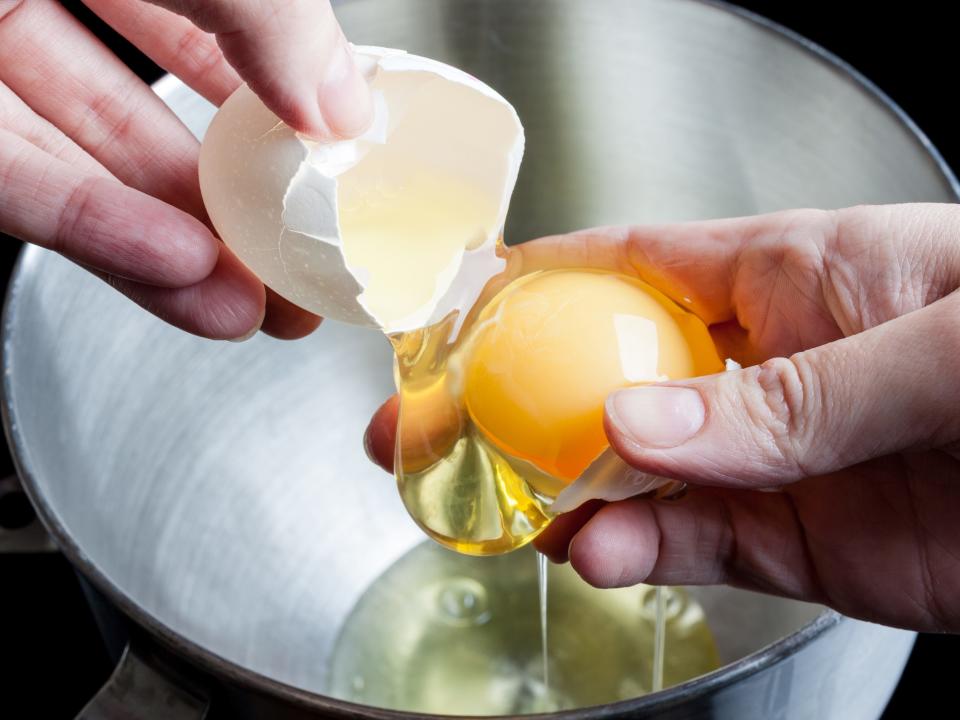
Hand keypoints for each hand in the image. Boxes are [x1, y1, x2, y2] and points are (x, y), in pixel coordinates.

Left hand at [0, 0, 370, 338]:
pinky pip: (9, 181)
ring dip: (168, 249)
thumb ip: (273, 17)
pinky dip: (92, 231)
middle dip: (220, 212)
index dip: (265, 104)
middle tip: (287, 278)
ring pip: (82, 168)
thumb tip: (345, 106)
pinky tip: (175, 273)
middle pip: (140, 123)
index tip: (322, 172)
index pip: (202, 29)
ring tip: (246, 309)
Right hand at [365, 204, 959, 632]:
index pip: (628, 263)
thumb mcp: (940, 350)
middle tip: (431, 430)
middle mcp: (760, 367)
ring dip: (562, 490)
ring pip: (633, 471)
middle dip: (513, 402)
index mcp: (787, 278)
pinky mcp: (796, 542)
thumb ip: (793, 392)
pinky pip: (691, 543)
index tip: (458, 306)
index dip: (537, 279)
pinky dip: (635, 551)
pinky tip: (595, 553)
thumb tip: (644, 420)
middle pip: (604, 375)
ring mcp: (770, 459)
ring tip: (503, 509)